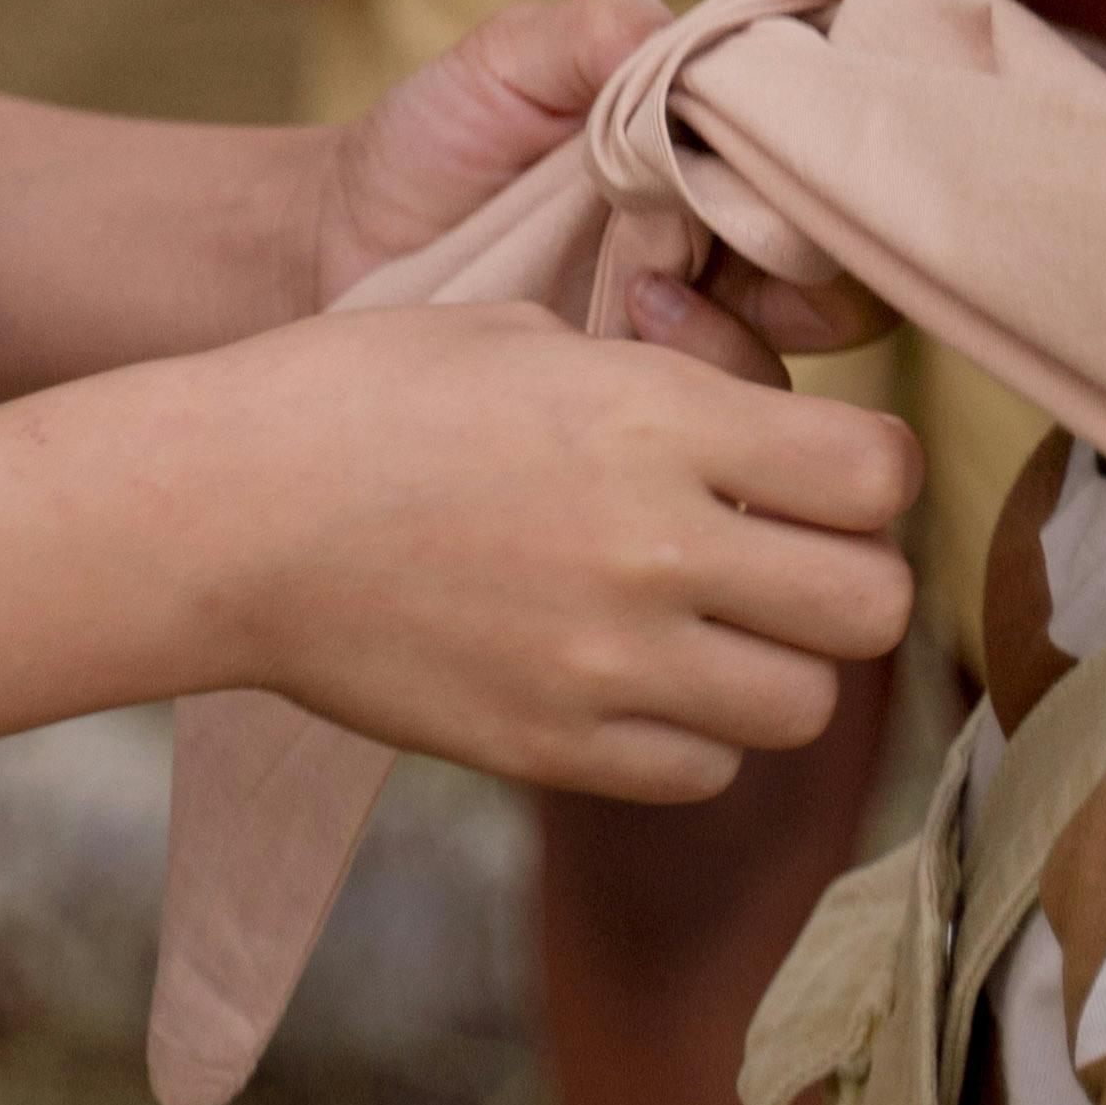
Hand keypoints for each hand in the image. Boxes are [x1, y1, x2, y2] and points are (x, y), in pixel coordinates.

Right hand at [201, 304, 918, 799]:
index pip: (876, 475)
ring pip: (803, 706)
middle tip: (787, 553)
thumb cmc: (363, 391)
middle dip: (845, 575)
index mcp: (654, 418)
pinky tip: (633, 676)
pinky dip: (692, 732)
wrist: (229, 513)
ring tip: (708, 622)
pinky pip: (700, 768)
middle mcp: (654, 545)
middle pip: (870, 606)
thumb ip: (661, 388)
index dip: (870, 471)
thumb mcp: (526, 336)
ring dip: (776, 663)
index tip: (829, 469)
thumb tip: (752, 428)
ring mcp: (607, 664)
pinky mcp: (553, 749)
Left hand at [311, 0, 902, 383]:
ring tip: (645, 289)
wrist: (339, 245)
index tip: (791, 159)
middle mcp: (731, 243)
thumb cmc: (436, 139)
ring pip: (797, 354)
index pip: (833, 162)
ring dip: (744, 327)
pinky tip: (621, 333)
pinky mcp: (654, 409)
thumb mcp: (507, 64)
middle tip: (742, 245)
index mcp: (717, 152)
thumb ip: (591, 34)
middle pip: (849, 270)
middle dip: (818, 264)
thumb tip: (675, 30)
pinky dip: (702, 381)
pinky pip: (729, 418)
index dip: (840, 165)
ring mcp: (699, 328)